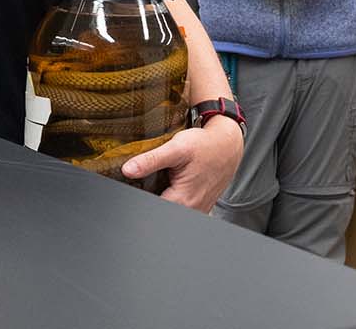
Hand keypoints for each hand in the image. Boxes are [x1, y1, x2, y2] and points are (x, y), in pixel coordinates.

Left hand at [121, 119, 244, 211]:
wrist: (228, 145)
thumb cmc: (205, 145)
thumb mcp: (176, 148)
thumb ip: (151, 160)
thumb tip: (128, 170)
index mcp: (182, 200)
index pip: (150, 207)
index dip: (138, 196)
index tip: (132, 186)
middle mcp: (191, 209)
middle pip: (160, 209)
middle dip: (150, 196)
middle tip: (145, 181)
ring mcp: (198, 209)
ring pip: (171, 209)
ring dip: (161, 198)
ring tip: (160, 181)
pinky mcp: (200, 206)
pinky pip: (181, 208)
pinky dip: (172, 199)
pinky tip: (169, 185)